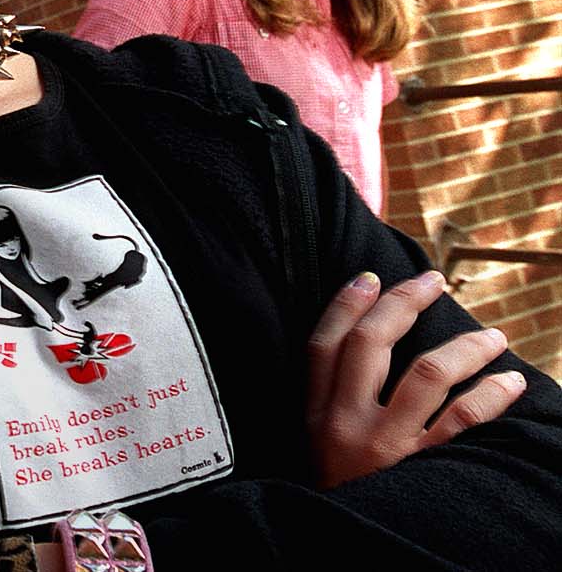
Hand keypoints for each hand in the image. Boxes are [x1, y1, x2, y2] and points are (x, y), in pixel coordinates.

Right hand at [306, 269, 527, 487]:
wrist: (341, 548)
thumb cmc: (338, 495)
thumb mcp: (317, 449)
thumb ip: (332, 406)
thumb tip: (368, 351)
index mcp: (314, 415)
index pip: (324, 345)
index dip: (345, 305)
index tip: (371, 278)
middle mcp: (343, 423)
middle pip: (371, 345)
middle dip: (404, 304)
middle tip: (432, 281)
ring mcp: (383, 446)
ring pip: (426, 373)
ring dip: (465, 347)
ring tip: (493, 337)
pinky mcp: (421, 470)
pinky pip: (462, 420)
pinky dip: (490, 395)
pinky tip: (509, 383)